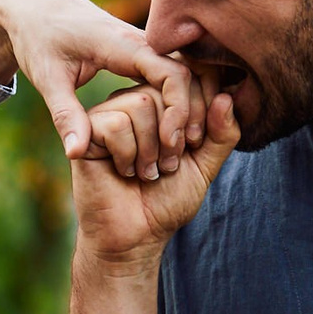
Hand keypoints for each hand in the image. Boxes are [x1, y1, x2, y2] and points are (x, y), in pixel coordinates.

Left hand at [0, 0, 201, 163]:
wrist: (36, 8)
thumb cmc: (39, 39)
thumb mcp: (47, 79)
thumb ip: (65, 116)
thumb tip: (75, 154)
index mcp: (122, 44)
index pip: (171, 74)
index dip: (179, 110)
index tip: (171, 142)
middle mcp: (141, 41)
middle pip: (188, 74)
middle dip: (190, 113)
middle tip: (179, 152)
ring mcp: (144, 45)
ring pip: (186, 72)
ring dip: (189, 106)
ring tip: (181, 145)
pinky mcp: (141, 52)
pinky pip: (172, 72)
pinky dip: (179, 98)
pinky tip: (172, 128)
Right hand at [68, 87, 240, 260]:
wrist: (136, 235)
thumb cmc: (167, 200)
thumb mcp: (205, 165)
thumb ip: (222, 133)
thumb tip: (226, 96)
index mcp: (162, 104)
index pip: (187, 78)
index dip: (199, 109)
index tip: (193, 147)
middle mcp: (133, 101)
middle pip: (163, 88)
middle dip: (175, 134)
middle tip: (168, 165)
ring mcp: (108, 113)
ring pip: (139, 102)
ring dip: (151, 148)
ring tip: (146, 172)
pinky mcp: (87, 130)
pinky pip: (116, 123)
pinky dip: (128, 154)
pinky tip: (123, 171)